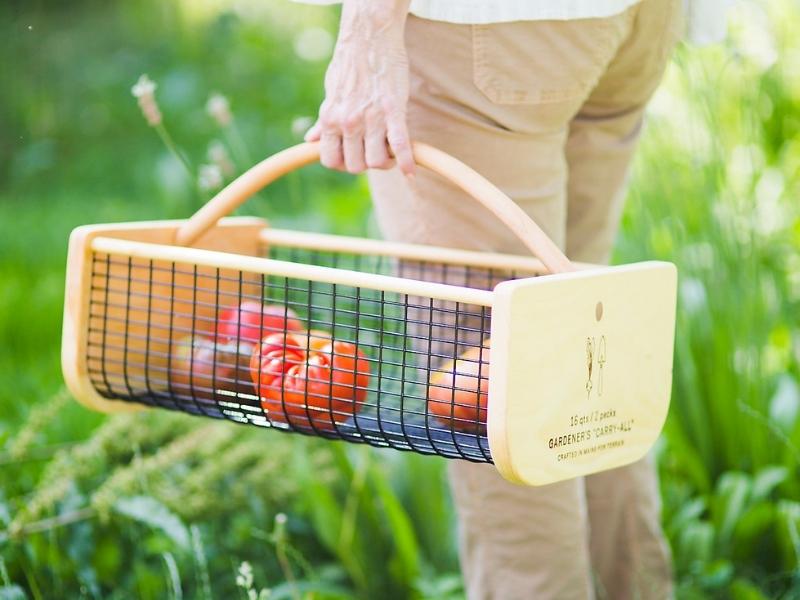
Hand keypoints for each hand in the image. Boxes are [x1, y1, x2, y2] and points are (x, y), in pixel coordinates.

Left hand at [305, 0, 414, 176]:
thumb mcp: (330, 93)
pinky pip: (400, 145)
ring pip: (377, 161)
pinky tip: (411, 172)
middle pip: (355, 166)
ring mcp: (371, 118)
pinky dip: (407, 162)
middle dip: (365, 164)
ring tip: (390, 152)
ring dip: (385, 162)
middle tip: (374, 153)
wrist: (369, 37)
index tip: (353, 157)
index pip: (330, 160)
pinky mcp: (394, 111)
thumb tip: (310, 139)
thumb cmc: (350, 64)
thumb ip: (323, 120)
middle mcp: (348, 122)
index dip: (342, 164)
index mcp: (330, 118)